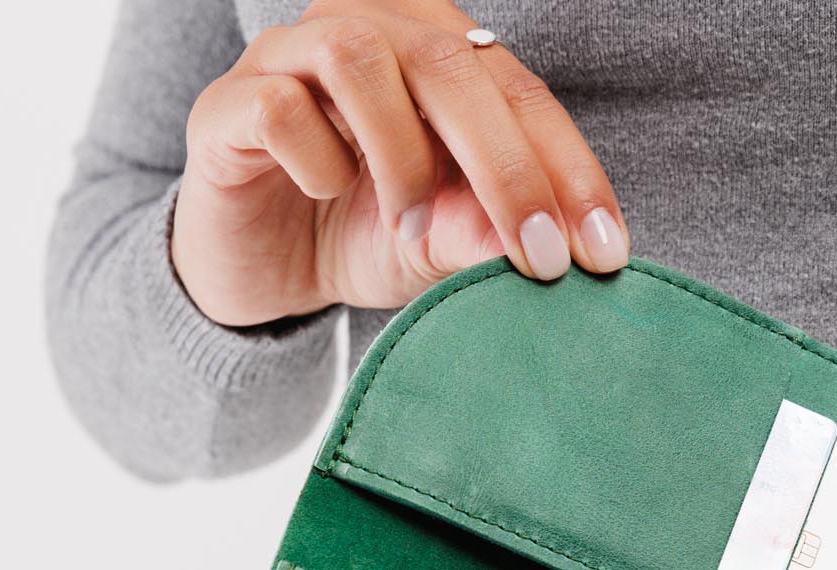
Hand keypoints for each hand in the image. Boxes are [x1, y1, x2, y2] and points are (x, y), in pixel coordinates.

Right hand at [173, 1, 628, 325]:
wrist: (264, 269)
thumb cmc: (365, 235)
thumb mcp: (442, 245)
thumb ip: (489, 235)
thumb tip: (558, 255)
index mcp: (438, 54)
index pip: (521, 94)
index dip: (570, 171)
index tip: (605, 253)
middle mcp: (369, 32)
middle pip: (451, 65)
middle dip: (508, 169)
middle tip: (539, 257)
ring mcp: (293, 57)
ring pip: (359, 58)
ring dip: (402, 159)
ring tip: (410, 232)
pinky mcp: (230, 102)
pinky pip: (279, 106)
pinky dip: (317, 159)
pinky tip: (325, 194)